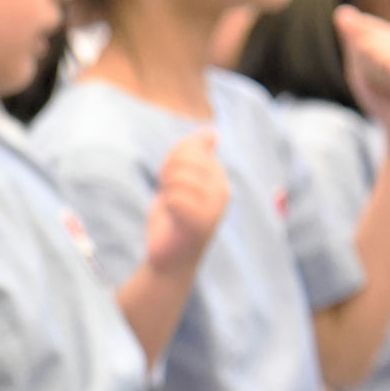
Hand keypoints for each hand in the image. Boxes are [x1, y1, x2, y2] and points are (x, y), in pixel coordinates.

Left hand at [142, 131, 228, 275]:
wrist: (169, 259)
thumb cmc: (173, 220)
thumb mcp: (179, 180)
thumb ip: (193, 155)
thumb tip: (211, 131)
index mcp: (218, 177)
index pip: (191, 147)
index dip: (171, 160)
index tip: (170, 180)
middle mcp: (223, 190)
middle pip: (185, 159)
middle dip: (167, 174)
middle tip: (169, 195)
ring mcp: (216, 207)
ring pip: (180, 178)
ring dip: (166, 191)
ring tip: (171, 206)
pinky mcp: (203, 224)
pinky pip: (177, 199)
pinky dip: (167, 205)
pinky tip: (172, 216)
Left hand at [334, 6, 389, 148]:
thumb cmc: (381, 97)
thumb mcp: (358, 67)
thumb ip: (353, 40)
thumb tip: (342, 12)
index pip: (363, 30)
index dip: (358, 57)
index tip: (371, 73)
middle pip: (368, 43)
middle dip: (367, 69)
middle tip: (383, 85)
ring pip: (382, 56)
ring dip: (379, 79)